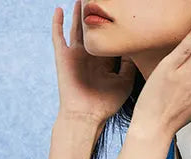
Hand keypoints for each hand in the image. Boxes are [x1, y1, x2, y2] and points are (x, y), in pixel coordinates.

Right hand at [51, 2, 137, 123]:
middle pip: (92, 29)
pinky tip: (58, 9)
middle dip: (94, 15)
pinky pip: (58, 37)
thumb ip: (129, 65)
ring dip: (77, 14)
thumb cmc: (106, 104)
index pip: (108, 38)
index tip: (120, 13)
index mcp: (104, 61)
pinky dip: (57, 23)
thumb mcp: (124, 83)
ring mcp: (75, 55)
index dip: (113, 26)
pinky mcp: (63, 57)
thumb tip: (133, 48)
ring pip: (76, 28)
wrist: (86, 115)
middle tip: (99, 1)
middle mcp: (90, 56)